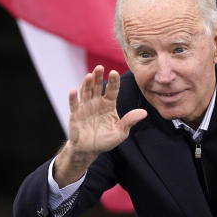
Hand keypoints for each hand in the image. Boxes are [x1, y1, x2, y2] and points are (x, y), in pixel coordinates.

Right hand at [54, 65, 145, 184]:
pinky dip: (73, 98)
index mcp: (109, 104)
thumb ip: (130, 121)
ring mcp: (85, 107)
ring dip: (87, 84)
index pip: (112, 90)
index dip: (113, 81)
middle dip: (98, 77)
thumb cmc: (106, 140)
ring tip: (89, 76)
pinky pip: (74, 104)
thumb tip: (144, 113)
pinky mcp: (75, 114)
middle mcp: (96, 102)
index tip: (114, 72)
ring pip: (86, 92)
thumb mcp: (121, 132)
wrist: (89, 150)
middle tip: (100, 67)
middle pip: (98, 86)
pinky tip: (73, 90)